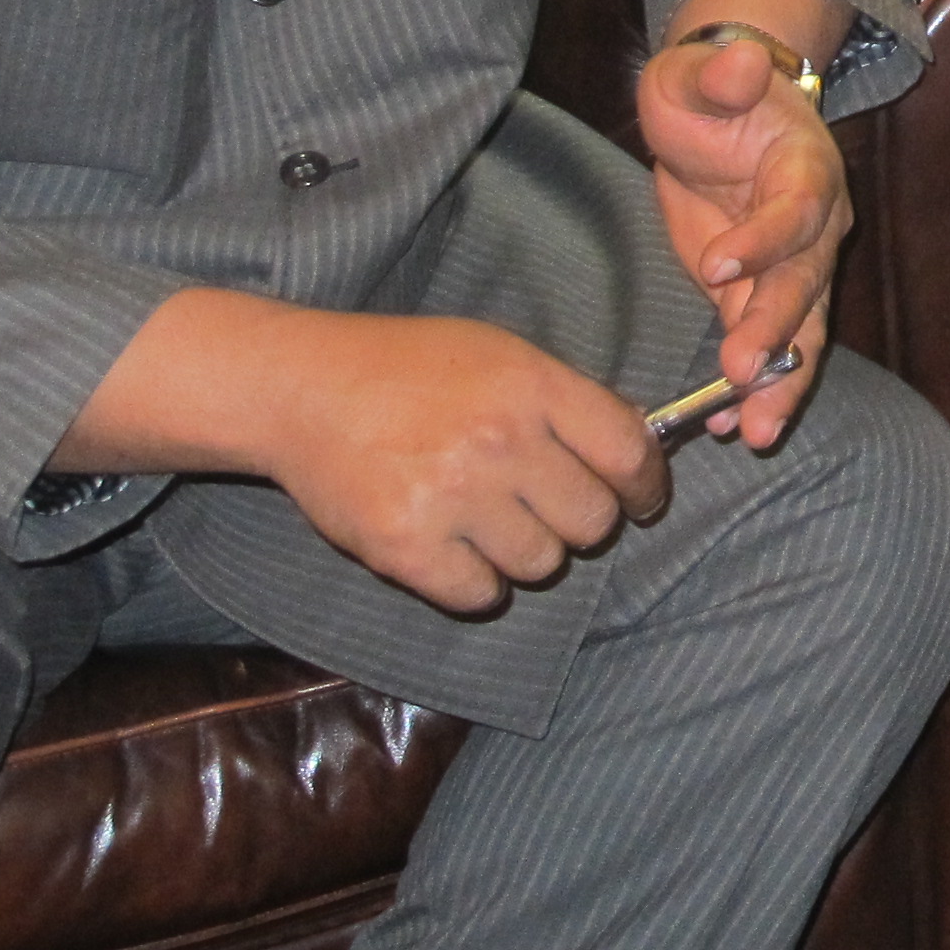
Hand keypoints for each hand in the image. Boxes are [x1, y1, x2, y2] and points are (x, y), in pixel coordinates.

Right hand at [248, 312, 668, 613]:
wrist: (304, 390)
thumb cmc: (409, 368)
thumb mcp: (501, 354)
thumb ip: (568, 399)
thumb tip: (641, 442)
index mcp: (532, 387)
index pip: (628, 452)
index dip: (645, 484)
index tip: (639, 498)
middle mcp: (499, 442)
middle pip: (593, 521)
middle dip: (578, 520)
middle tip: (544, 506)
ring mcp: (452, 498)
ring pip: (541, 563)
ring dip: (524, 551)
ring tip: (486, 519)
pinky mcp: (407, 548)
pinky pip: (481, 595)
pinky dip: (474, 583)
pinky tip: (454, 548)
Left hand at [641, 7, 851, 451]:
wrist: (713, 112)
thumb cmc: (702, 89)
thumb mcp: (695, 73)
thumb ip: (719, 74)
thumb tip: (742, 62)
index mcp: (806, 167)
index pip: (796, 209)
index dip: (764, 240)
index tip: (716, 268)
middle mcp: (815, 224)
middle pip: (805, 282)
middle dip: (776, 330)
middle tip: (741, 372)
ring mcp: (793, 266)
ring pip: (802, 331)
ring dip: (781, 382)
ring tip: (755, 431)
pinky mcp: (760, 295)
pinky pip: (771, 349)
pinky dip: (755, 390)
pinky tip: (731, 428)